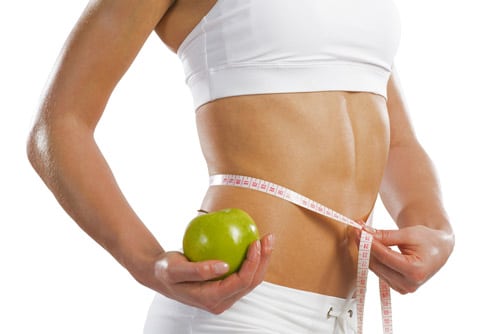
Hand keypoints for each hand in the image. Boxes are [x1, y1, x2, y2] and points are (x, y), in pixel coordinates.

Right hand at [151, 234, 273, 313]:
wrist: (161, 275)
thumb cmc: (165, 270)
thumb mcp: (174, 270)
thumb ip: (197, 271)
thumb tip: (223, 266)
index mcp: (212, 299)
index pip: (240, 283)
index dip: (252, 263)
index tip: (255, 242)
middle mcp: (221, 301)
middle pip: (251, 282)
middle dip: (264, 260)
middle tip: (268, 237)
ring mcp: (225, 296)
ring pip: (251, 279)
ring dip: (262, 259)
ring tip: (267, 238)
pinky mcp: (226, 287)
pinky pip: (243, 273)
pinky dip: (252, 258)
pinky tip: (254, 241)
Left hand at [358, 225, 453, 293]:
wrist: (439, 250)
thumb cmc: (427, 240)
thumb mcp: (409, 234)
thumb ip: (386, 236)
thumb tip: (365, 234)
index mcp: (415, 271)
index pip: (384, 256)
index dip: (368, 243)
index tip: (358, 231)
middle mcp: (409, 284)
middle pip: (377, 263)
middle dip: (364, 245)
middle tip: (357, 229)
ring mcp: (402, 288)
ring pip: (375, 267)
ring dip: (366, 251)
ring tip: (362, 233)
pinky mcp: (396, 286)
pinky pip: (378, 270)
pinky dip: (373, 257)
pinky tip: (369, 245)